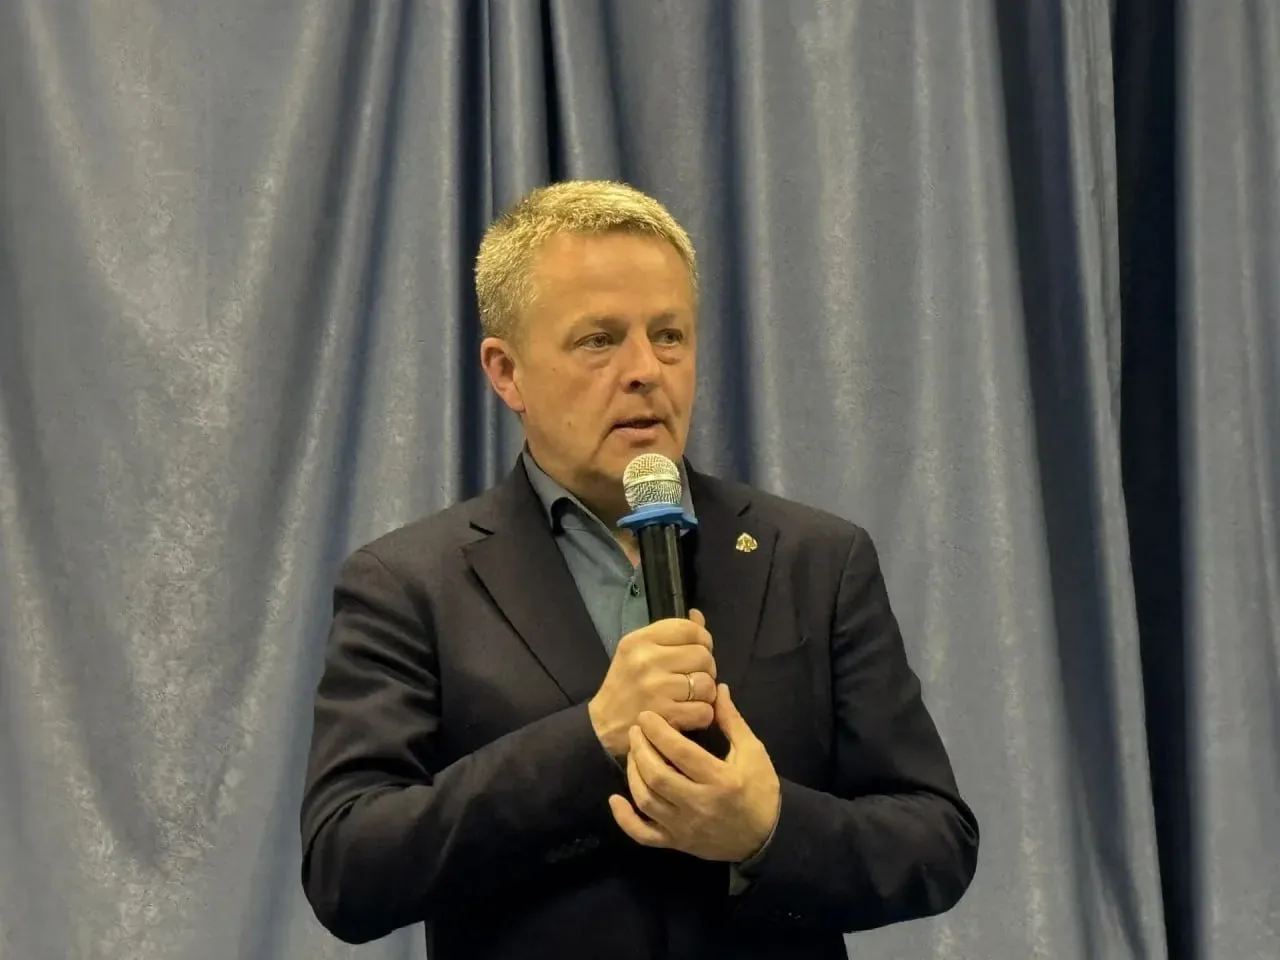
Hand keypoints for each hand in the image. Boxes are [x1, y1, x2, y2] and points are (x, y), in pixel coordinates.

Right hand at [588, 609, 717, 756]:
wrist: (603, 723)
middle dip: (706, 669)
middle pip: (703, 656)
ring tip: (690, 697)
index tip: (698, 652)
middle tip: (693, 678)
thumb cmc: (626, 684)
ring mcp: (656, 689)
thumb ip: (670, 633)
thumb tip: (697, 615)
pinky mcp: (664, 716)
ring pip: (707, 684)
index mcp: (640, 640)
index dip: (703, 640)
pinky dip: (702, 715)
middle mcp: (646, 661)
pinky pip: (704, 711)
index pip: (689, 629)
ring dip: (705, 694)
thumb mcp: (639, 651)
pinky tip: (687, 714)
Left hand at [608, 684, 781, 862]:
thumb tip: (717, 689)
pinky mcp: (677, 843)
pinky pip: (644, 835)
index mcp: (720, 779)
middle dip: (640, 749)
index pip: (680, 752)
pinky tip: (615, 799)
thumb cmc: (761, 790)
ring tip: (632, 753)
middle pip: (657, 776)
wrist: (767, 838)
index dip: (658, 731)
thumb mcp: (753, 752)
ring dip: (633, 774)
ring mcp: (685, 827)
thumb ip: (731, 721)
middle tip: (635, 730)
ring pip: (646, 801)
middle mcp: (699, 805)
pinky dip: (625, 819)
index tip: (646, 715)